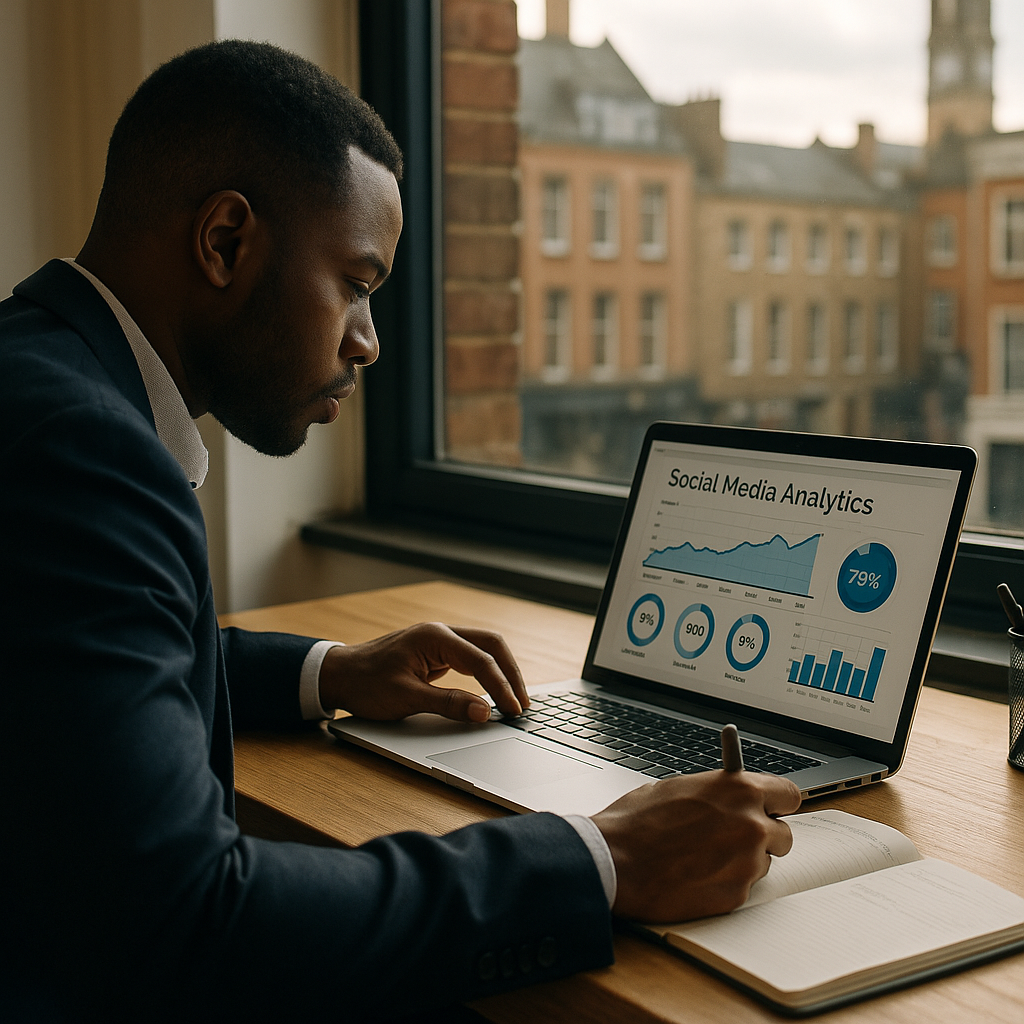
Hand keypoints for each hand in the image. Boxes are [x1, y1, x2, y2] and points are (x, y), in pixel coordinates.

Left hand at [317, 622, 528, 722]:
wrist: (338, 675)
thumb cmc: (365, 684)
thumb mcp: (406, 698)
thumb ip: (448, 704)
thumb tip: (484, 712)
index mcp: (434, 637)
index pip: (481, 661)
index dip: (500, 687)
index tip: (513, 711)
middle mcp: (441, 633)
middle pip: (491, 645)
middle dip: (510, 673)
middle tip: (523, 703)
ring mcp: (439, 641)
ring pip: (484, 649)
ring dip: (501, 672)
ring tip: (514, 699)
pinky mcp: (436, 652)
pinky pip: (471, 658)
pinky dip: (487, 674)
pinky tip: (494, 691)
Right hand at [591, 771, 800, 921]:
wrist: (614, 862)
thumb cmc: (637, 821)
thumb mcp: (679, 788)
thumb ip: (717, 793)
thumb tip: (731, 796)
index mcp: (739, 790)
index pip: (788, 795)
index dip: (777, 803)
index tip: (771, 807)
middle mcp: (751, 826)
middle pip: (783, 834)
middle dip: (762, 836)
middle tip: (734, 837)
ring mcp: (746, 864)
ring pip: (762, 863)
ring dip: (742, 861)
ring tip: (702, 857)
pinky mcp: (736, 895)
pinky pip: (742, 886)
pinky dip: (724, 882)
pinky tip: (695, 875)